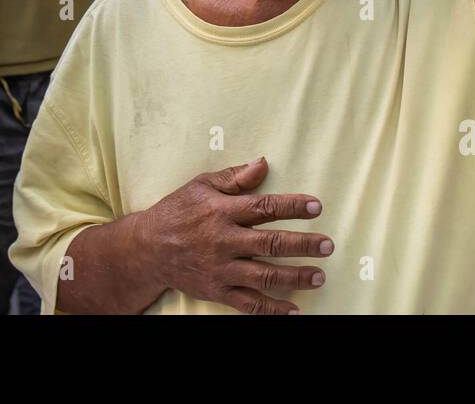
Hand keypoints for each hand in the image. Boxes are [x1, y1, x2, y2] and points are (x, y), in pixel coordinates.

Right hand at [139, 157, 330, 314]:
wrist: (146, 248)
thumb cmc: (177, 211)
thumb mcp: (201, 185)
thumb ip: (234, 177)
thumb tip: (263, 164)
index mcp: (222, 212)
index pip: (264, 208)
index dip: (293, 207)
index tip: (316, 207)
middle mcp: (224, 241)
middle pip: (271, 244)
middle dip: (303, 245)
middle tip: (328, 245)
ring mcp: (221, 269)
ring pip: (265, 276)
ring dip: (295, 277)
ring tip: (319, 276)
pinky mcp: (217, 291)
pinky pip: (248, 304)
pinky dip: (272, 309)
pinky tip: (294, 310)